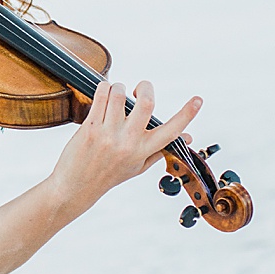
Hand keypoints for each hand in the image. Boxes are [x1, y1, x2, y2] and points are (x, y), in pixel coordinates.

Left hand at [51, 81, 201, 214]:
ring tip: (117, 93)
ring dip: (120, 87)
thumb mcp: (138, 166)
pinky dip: (104, 88)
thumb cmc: (109, 174)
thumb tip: (188, 137)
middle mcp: (128, 142)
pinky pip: (101, 96)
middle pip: (146, 103)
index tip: (199, 100)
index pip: (171, 131)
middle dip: (146, 86)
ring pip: (120, 93)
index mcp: (143, 151)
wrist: (76, 187)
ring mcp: (108, 134)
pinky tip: (104, 95)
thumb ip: (161, 149)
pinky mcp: (90, 128)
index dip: (188, 114)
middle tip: (140, 87)